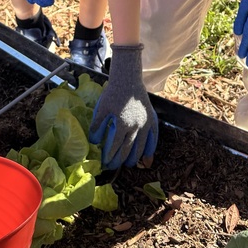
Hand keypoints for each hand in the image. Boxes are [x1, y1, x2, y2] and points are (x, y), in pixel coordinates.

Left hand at [89, 44, 157, 168]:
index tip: (105, 164)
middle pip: (128, 151)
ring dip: (134, 158)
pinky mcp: (151, 120)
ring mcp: (145, 124)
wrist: (128, 80)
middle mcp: (135, 126)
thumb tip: (94, 143)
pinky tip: (147, 158)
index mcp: (121, 125)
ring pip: (141, 147)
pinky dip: (150, 149)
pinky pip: (153, 138)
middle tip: (113, 166)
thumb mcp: (101, 109)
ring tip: (128, 164)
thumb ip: (97, 127)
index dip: (109, 158)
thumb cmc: (112, 94)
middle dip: (119, 161)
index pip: (115, 148)